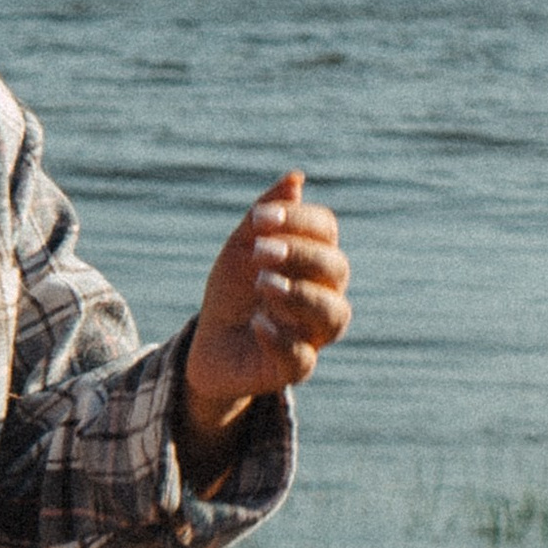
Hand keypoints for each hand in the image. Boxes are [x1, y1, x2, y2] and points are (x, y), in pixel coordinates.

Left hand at [181, 169, 351, 458]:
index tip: (260, 219)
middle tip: (260, 251)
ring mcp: (314, 335)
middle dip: (300, 255)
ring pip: (332, 315)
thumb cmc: (234, 290)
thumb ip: (266, 215)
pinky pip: (301, 358)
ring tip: (263, 284)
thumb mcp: (241, 248)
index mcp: (316, 260)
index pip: (326, 231)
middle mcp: (326, 295)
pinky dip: (281, 338)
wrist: (210, 343)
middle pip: (337, 269)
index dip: (299, 220)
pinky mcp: (294, 369)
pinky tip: (257, 322)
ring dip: (299, 294)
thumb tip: (296, 178)